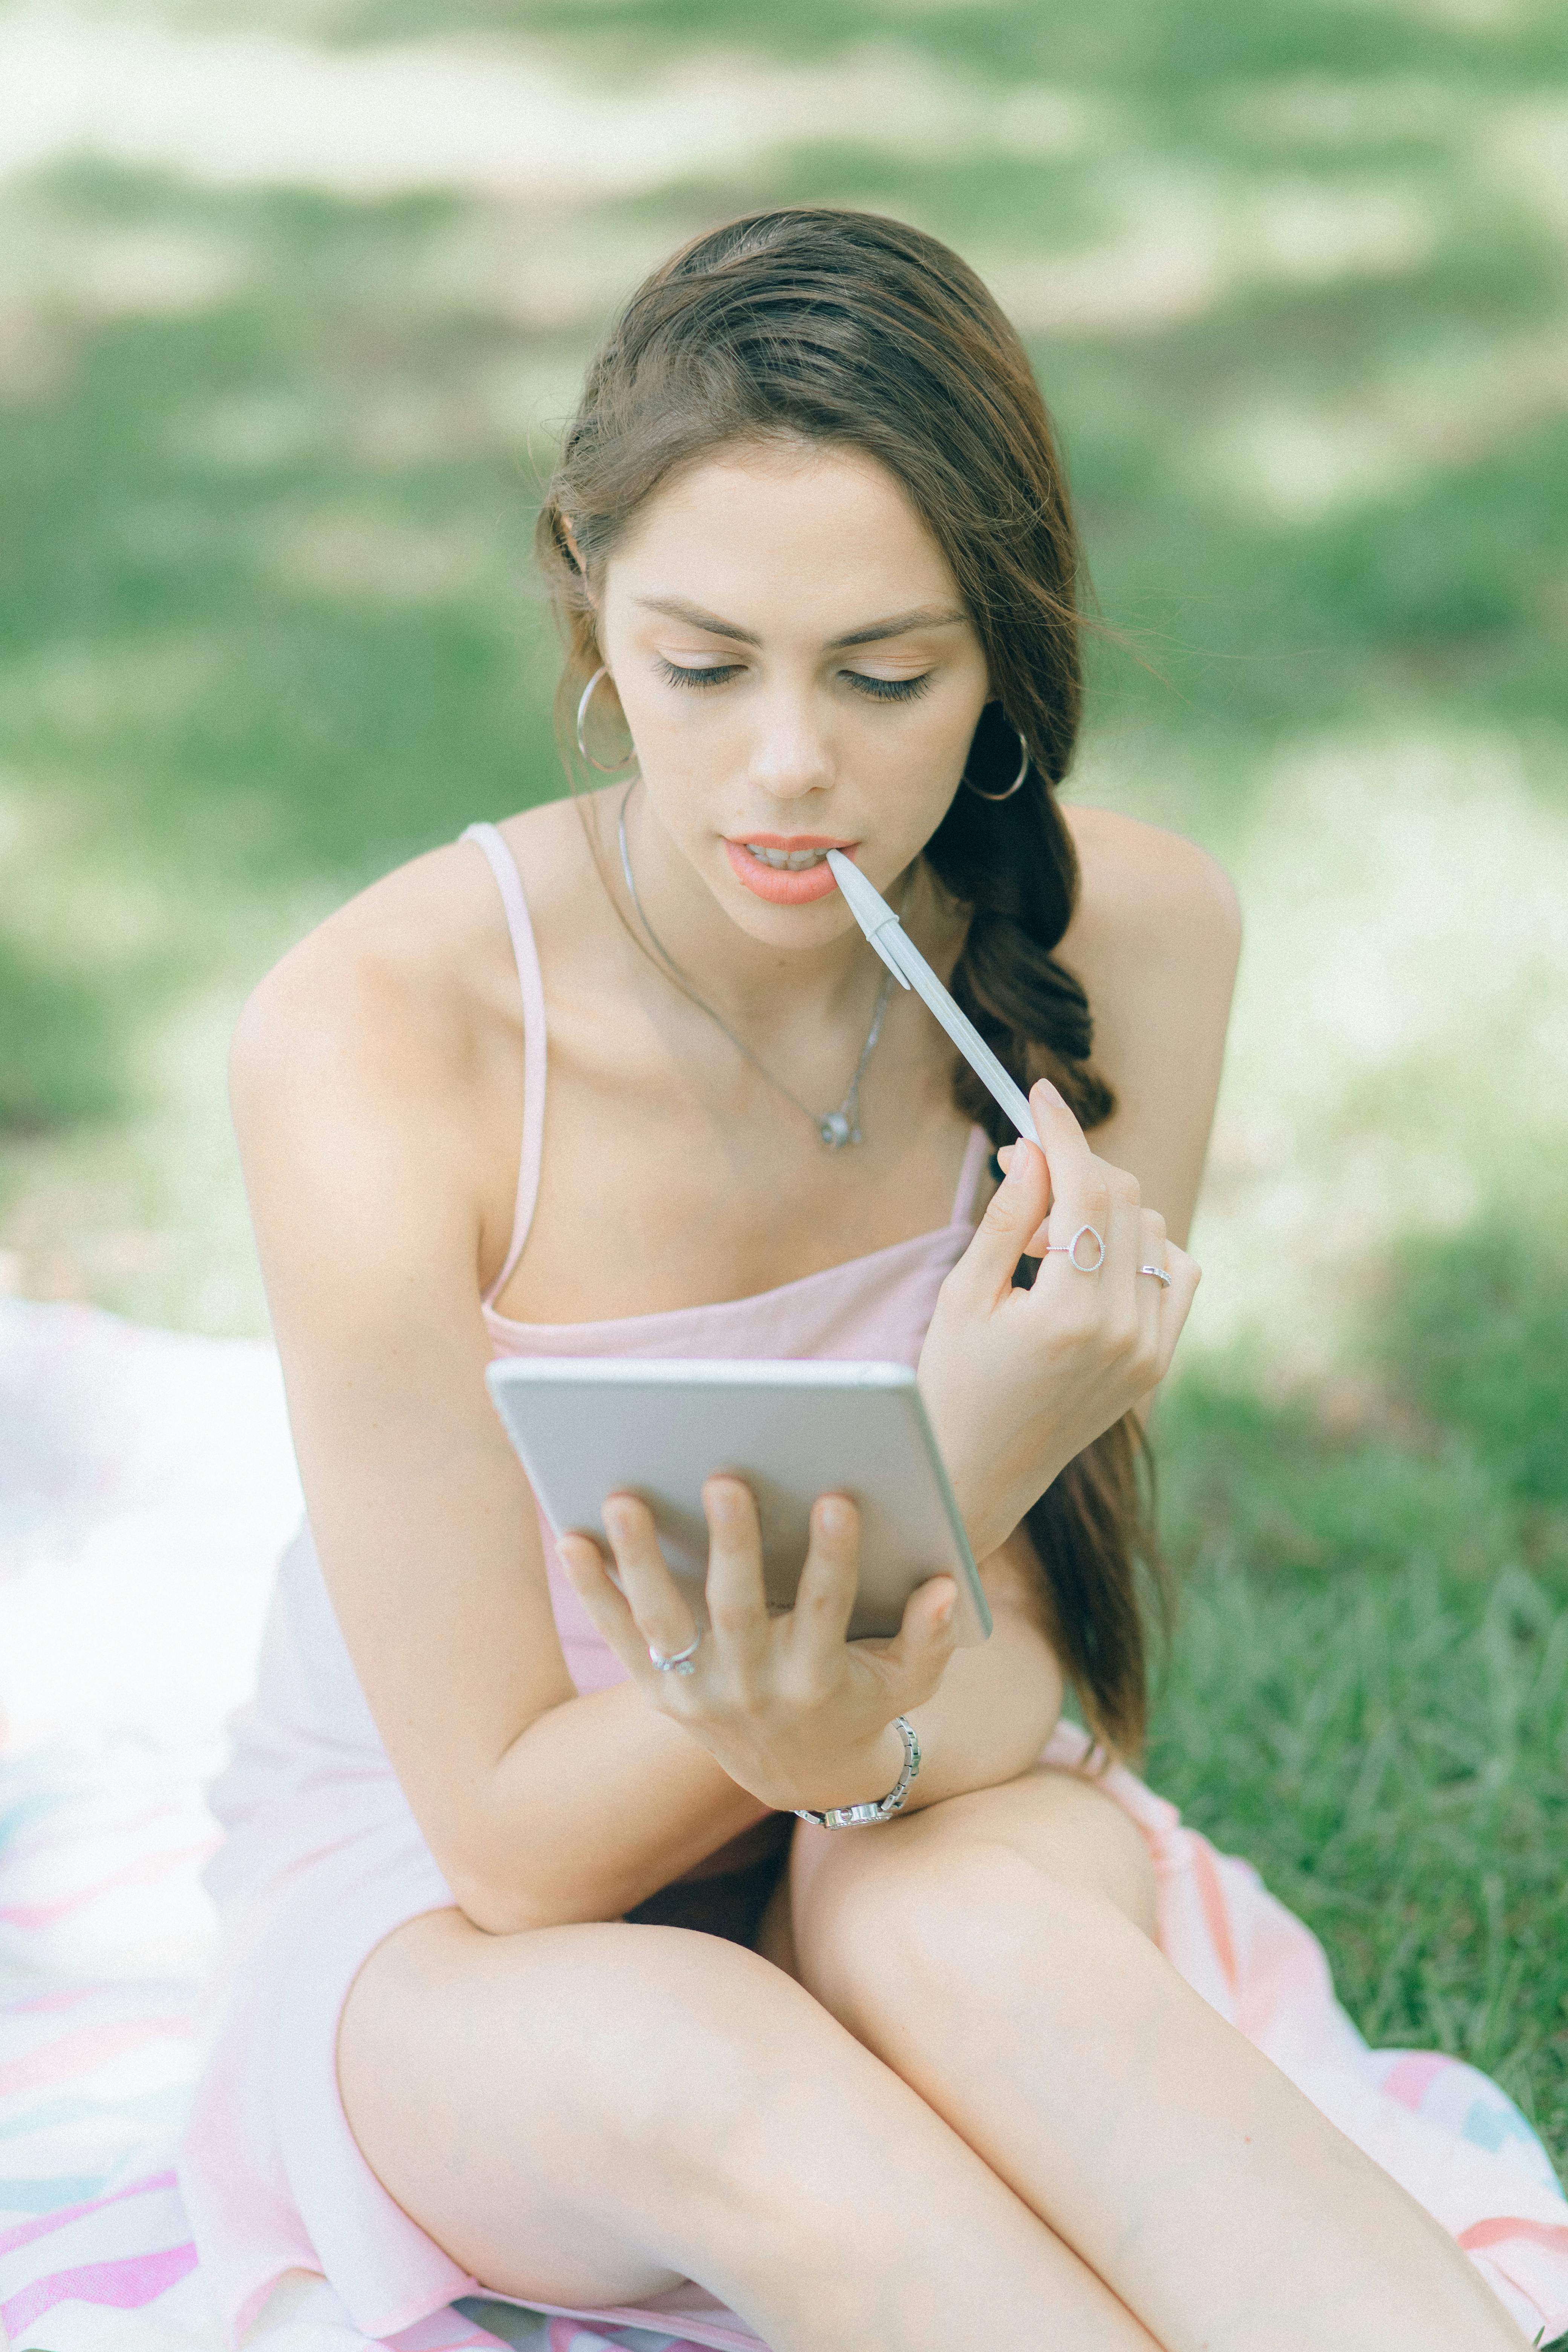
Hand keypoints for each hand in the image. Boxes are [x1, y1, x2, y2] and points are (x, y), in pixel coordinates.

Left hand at [557, 1477, 958, 1814]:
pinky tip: (571, 1536)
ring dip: (642, 1559)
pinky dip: (595, 1590)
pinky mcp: (658, 1692)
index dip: (834, 1557)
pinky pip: (618, 1638)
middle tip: (724, 1476)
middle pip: (737, 1610)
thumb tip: (946, 1587)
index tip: (838, 1497)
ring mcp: (697, 1693)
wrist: (801, 1777)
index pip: (827, 1610)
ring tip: (624, 1496)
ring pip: (665, 1621)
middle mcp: (751, 1690)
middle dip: (733, 1544)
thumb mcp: (908, 1681)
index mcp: (816, 1679)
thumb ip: (930, 1638)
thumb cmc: (862, 1702)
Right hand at [918, 1077, 1199, 1561]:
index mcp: (1069, 1315)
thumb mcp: (961, 1296)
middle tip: (1022, 1179)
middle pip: (1123, 1198)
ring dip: (1102, 1212)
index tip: (1039, 1095)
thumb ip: (1006, 1218)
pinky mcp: (1158, 1361)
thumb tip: (1038, 1150)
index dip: (1062, 1132)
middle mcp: (1124, 1331)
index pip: (1085, 1189)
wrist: (975, 1475)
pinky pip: (1177, 1271)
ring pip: (1153, 1228)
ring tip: (1042, 1247)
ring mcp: (1150, 1349)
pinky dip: (1141, 1248)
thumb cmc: (951, 1386)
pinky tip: (1088, 1266)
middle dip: (1074, 1169)